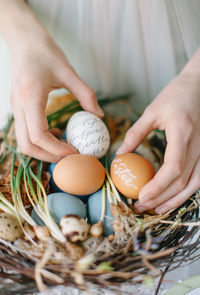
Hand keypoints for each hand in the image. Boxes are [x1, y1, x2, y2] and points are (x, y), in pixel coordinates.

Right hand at [5, 2, 102, 162]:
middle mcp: (18, 106)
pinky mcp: (17, 107)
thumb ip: (85, 94)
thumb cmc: (45, 52)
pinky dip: (40, 140)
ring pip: (23, 142)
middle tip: (71, 156)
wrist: (23, 40)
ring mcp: (15, 108)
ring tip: (65, 146)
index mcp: (30, 97)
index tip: (76, 151)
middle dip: (48, 156)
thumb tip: (100, 115)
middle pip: (26, 146)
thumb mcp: (68, 71)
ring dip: (43, 150)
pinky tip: (57, 132)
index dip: (57, 149)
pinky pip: (25, 132)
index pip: (38, 135)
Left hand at [117, 72, 199, 213]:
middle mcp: (197, 145)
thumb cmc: (175, 95)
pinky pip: (199, 178)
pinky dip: (185, 191)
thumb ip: (135, 133)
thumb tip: (120, 154)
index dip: (158, 186)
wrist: (199, 86)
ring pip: (194, 184)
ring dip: (174, 200)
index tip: (140, 197)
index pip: (173, 168)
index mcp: (182, 133)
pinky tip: (172, 197)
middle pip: (181, 181)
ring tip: (156, 209)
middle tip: (140, 206)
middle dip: (160, 198)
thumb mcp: (152, 111)